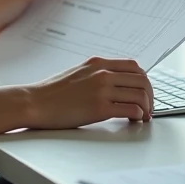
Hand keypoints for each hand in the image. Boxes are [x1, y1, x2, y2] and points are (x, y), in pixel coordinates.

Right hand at [25, 57, 153, 127]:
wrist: (35, 102)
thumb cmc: (52, 92)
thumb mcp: (77, 73)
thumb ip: (96, 73)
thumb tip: (114, 82)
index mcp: (98, 63)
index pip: (134, 66)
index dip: (143, 80)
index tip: (143, 92)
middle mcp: (102, 73)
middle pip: (142, 80)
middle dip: (150, 95)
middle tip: (148, 108)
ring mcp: (102, 90)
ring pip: (140, 95)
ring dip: (147, 107)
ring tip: (143, 117)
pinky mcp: (100, 108)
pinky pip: (131, 109)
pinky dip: (138, 116)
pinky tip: (134, 120)